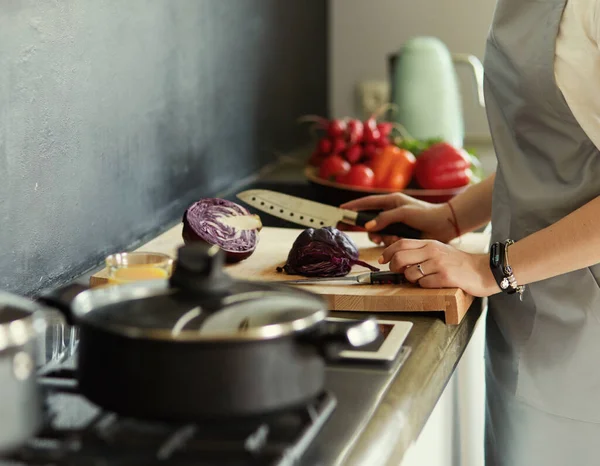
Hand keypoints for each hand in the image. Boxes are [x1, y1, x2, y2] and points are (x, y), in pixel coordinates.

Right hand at [341, 193, 456, 246]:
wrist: (444, 225)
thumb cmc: (426, 214)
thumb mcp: (404, 212)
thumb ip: (385, 218)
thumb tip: (368, 226)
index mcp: (391, 201)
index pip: (367, 203)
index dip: (353, 206)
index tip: (341, 210)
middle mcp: (391, 212)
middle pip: (370, 221)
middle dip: (370, 230)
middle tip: (373, 236)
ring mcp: (395, 224)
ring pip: (378, 234)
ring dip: (382, 238)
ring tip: (392, 238)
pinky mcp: (400, 235)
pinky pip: (388, 241)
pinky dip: (391, 242)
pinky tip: (399, 241)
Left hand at [378, 238, 498, 296]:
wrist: (484, 270)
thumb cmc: (459, 263)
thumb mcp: (439, 251)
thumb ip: (421, 252)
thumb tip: (398, 260)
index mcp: (430, 243)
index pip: (401, 243)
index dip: (388, 252)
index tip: (382, 260)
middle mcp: (433, 251)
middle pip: (400, 258)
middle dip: (394, 268)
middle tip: (398, 273)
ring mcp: (439, 264)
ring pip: (410, 273)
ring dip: (411, 280)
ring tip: (423, 279)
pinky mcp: (446, 277)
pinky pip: (424, 284)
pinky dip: (425, 286)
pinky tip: (435, 284)